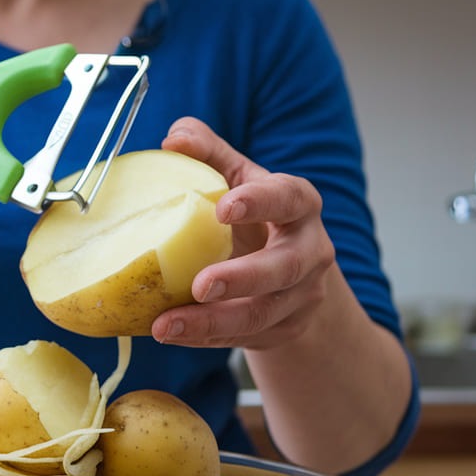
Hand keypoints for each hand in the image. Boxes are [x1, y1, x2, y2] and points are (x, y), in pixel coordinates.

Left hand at [152, 117, 335, 348]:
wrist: (292, 272)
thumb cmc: (254, 214)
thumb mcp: (237, 178)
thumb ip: (208, 153)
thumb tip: (175, 138)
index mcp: (298, 206)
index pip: (289, 198)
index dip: (261, 201)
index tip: (224, 207)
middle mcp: (309, 251)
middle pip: (284, 267)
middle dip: (243, 278)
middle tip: (201, 285)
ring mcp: (300, 296)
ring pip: (261, 314)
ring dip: (212, 322)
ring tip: (166, 325)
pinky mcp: (283, 329)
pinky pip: (243, 338)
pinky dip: (204, 337)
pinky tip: (170, 333)